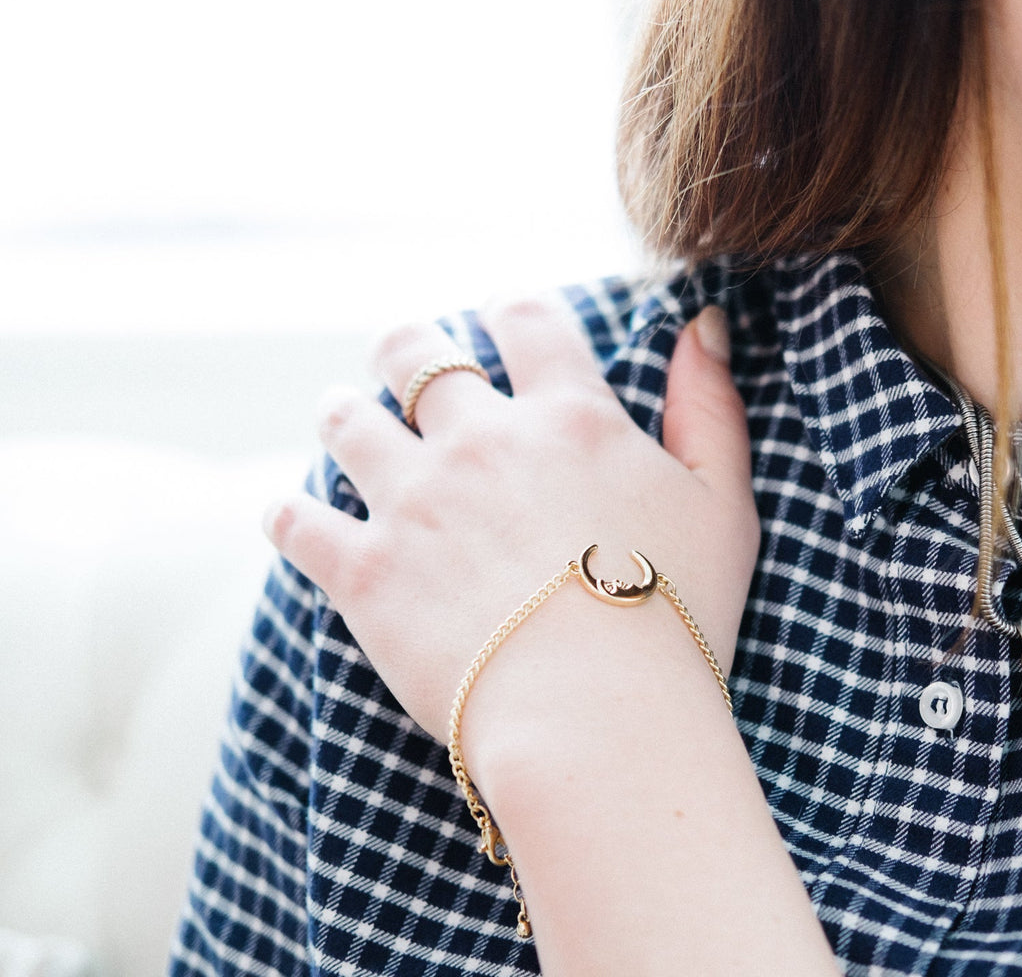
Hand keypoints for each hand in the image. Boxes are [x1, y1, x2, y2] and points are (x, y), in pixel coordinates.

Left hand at [263, 299, 758, 741]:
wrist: (596, 718)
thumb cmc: (676, 617)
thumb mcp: (723, 504)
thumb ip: (710, 407)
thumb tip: (703, 323)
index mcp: (570, 417)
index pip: (525, 320)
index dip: (508, 310)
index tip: (497, 320)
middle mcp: (481, 441)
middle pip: (415, 353)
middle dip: (405, 346)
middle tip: (400, 359)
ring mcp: (414, 503)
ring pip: (347, 421)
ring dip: (343, 413)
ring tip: (343, 418)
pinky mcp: (363, 573)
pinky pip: (297, 522)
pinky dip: (290, 514)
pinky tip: (292, 516)